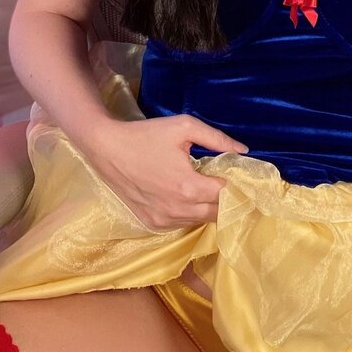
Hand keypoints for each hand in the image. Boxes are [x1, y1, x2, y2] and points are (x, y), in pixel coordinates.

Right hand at [85, 115, 249, 230]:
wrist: (107, 148)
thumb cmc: (146, 135)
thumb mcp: (184, 127)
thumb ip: (217, 139)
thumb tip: (244, 151)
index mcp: (189, 187)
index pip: (227, 195)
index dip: (237, 185)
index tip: (240, 176)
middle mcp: (179, 210)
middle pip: (217, 213)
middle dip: (226, 199)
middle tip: (227, 182)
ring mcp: (164, 220)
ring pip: (200, 221)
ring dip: (208, 208)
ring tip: (207, 187)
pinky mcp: (152, 223)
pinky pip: (182, 224)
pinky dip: (190, 213)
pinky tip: (187, 196)